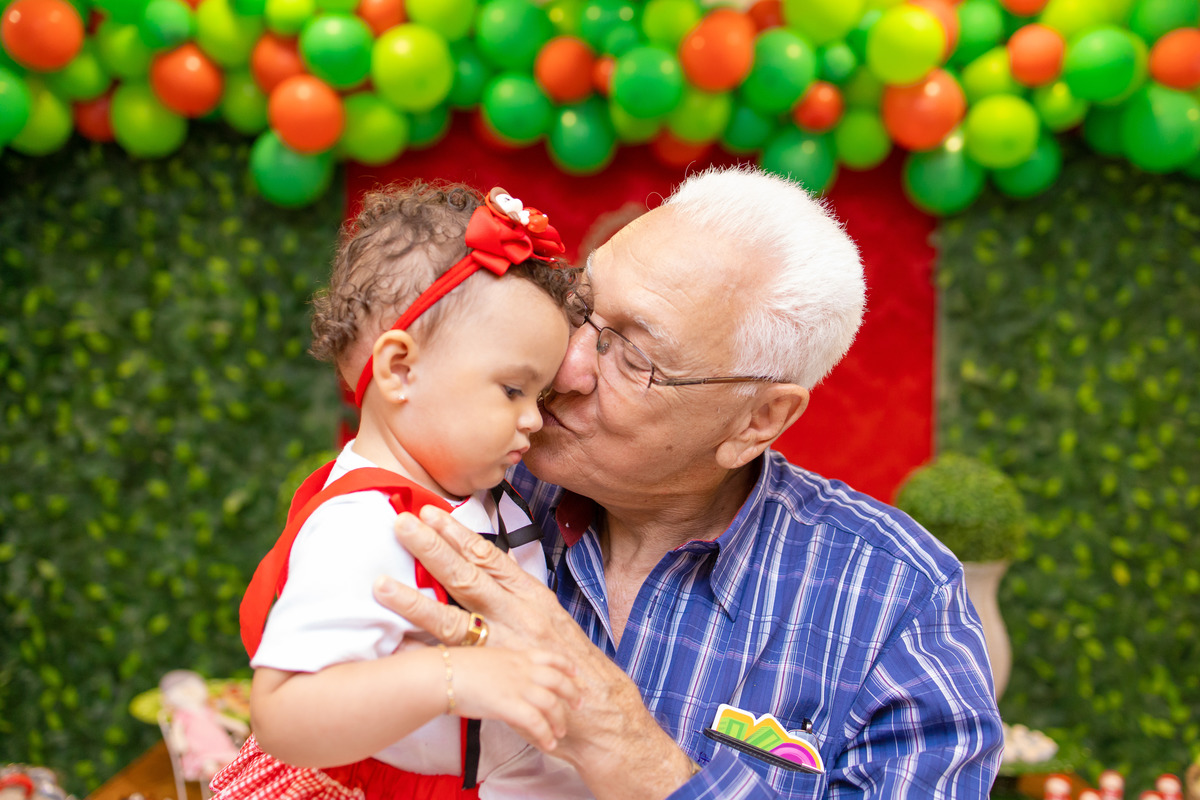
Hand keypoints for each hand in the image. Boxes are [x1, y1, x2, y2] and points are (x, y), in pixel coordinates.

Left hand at [374, 506, 699, 798]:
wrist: (598, 704)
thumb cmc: (574, 662)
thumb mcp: (551, 618)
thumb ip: (519, 596)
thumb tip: (491, 573)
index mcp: (531, 595)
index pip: (490, 557)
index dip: (460, 534)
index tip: (435, 514)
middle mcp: (516, 613)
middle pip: (468, 575)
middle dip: (434, 547)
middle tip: (404, 523)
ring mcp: (503, 644)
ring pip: (452, 616)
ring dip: (415, 599)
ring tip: (382, 583)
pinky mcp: (495, 674)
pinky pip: (454, 660)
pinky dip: (425, 652)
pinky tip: (398, 645)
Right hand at [446, 646, 579, 752]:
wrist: (441, 674)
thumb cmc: (455, 667)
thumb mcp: (486, 658)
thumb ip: (502, 666)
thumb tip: (503, 677)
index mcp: (517, 655)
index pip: (550, 657)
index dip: (566, 665)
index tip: (575, 673)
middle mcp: (522, 669)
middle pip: (559, 680)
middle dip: (572, 694)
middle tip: (579, 705)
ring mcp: (518, 686)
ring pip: (551, 704)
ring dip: (559, 721)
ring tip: (560, 733)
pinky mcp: (510, 705)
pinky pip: (536, 723)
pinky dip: (545, 736)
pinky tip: (548, 744)